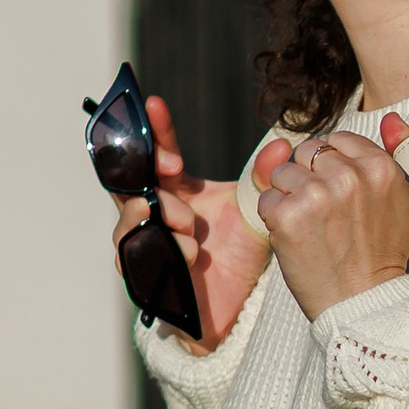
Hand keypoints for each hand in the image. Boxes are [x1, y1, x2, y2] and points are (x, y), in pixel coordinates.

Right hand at [104, 94, 268, 351]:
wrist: (242, 304)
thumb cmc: (241, 252)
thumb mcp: (256, 211)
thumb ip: (265, 179)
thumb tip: (279, 147)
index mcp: (176, 190)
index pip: (157, 153)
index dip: (154, 129)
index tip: (156, 104)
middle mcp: (154, 214)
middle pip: (129, 183)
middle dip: (147, 172)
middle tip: (173, 169)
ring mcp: (145, 245)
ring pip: (128, 223)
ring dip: (157, 216)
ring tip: (188, 224)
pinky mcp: (146, 278)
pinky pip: (132, 263)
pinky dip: (160, 253)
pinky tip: (188, 253)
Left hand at [259, 128, 408, 323]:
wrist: (364, 302)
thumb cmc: (388, 253)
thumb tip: (392, 119)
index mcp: (380, 166)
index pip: (338, 140)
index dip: (335, 166)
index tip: (342, 196)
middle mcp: (349, 176)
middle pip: (308, 152)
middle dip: (310, 178)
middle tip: (326, 214)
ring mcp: (316, 195)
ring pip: (283, 172)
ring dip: (290, 196)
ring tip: (312, 226)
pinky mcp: (287, 216)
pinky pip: (267, 197)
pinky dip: (275, 217)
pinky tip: (297, 237)